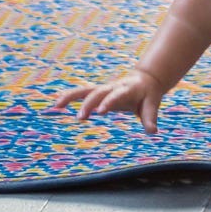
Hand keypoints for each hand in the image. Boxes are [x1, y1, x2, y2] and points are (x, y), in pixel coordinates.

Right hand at [48, 67, 165, 131]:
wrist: (145, 79)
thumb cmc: (148, 95)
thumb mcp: (152, 105)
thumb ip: (150, 118)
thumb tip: (153, 132)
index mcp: (127, 89)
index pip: (117, 95)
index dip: (109, 101)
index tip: (100, 112)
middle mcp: (113, 87)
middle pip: (98, 92)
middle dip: (88, 103)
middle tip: (79, 118)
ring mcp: (104, 88)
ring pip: (86, 89)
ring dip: (72, 96)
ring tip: (57, 105)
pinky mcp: (98, 92)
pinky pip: (82, 93)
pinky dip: (70, 96)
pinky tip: (57, 104)